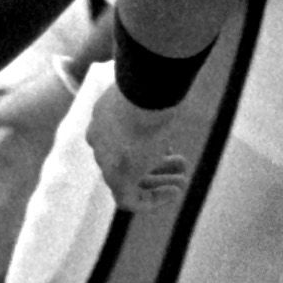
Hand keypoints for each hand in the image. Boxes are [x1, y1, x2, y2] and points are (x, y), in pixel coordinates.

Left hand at [85, 81, 190, 211]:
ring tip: (182, 181)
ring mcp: (106, 160)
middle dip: (155, 163)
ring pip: (129, 179)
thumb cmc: (153, 86)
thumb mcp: (151, 87)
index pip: (120, 137)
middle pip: (126, 158)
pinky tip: (174, 193)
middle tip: (179, 164)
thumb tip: (171, 82)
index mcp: (103, 116)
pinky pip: (129, 199)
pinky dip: (152, 199)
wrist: (144, 96)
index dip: (147, 143)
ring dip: (157, 182)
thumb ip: (155, 92)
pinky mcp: (117, 178)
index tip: (168, 146)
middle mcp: (100, 140)